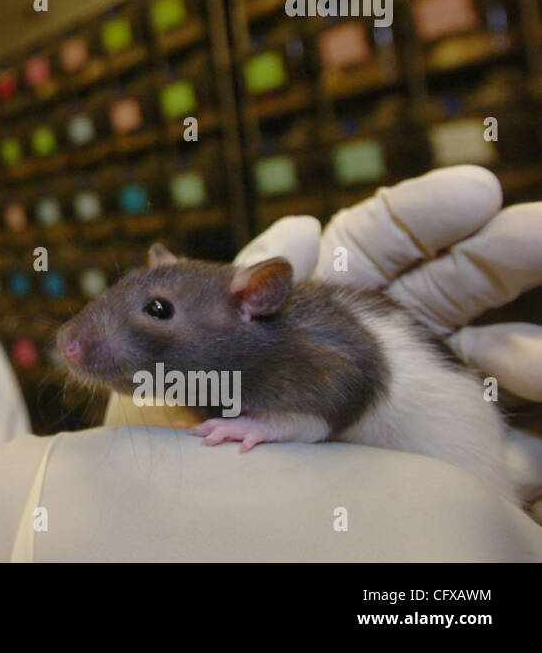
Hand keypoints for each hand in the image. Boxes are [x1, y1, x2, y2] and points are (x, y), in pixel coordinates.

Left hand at [236, 165, 541, 509]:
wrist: (242, 535)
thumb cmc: (225, 440)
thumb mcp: (218, 363)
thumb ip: (246, 303)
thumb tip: (297, 231)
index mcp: (335, 303)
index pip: (387, 241)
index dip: (425, 214)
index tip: (472, 193)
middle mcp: (396, 340)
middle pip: (462, 281)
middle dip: (504, 251)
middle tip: (535, 232)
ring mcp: (441, 398)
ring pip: (505, 354)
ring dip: (525, 350)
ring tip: (521, 361)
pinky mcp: (473, 463)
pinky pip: (527, 445)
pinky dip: (534, 431)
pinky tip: (529, 428)